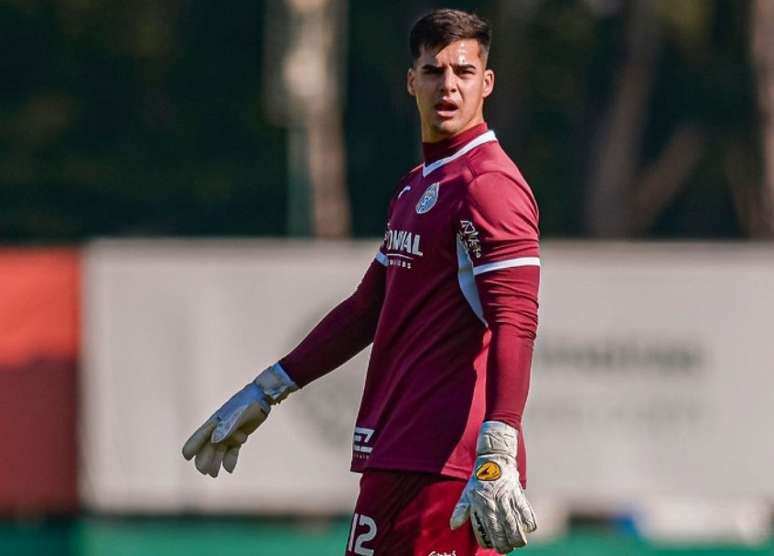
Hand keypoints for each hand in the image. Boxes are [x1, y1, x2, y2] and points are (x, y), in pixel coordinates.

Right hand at [181, 363, 296, 476]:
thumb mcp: (239, 415)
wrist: (264, 397)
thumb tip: (213, 441)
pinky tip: (229, 469)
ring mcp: (229, 433)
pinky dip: (230, 459)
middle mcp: (220, 428)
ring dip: (216, 462)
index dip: (193, 445)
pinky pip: (232, 450)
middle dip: (205, 458)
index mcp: (216, 421)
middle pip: (209, 446)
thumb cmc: (249, 404)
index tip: (186, 456)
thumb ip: (227, 428)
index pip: (201, 435)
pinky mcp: (239, 436)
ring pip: (219, 450)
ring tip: (214, 474)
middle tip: (204, 472)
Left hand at [450, 421, 536, 552]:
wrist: (494, 460)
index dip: (490, 544)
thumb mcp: (466, 493)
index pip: (488, 533)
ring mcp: (509, 501)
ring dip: (518, 539)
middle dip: (506, 546)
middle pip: (505, 534)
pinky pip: (528, 514)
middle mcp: (497, 505)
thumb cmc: (479, 479)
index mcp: (483, 506)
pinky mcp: (520, 496)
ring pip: (518, 528)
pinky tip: (527, 528)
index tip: (492, 546)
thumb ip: (460, 510)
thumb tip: (453, 526)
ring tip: (516, 542)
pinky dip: (529, 524)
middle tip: (506, 548)